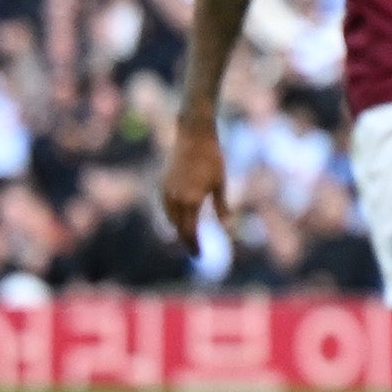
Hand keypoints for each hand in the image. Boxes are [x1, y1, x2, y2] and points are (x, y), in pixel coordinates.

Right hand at [161, 115, 225, 247]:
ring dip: (179, 229)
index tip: (200, 256)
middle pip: (178, 229)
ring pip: (170, 219)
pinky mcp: (162, 184)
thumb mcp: (220, 184)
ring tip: (190, 237)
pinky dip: (173, 217)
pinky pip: (166, 208)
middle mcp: (175, 199)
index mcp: (190, 200)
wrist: (193, 135)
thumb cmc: (212, 158)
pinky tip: (181, 218)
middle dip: (187, 241)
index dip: (194, 246)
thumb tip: (229, 230)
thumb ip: (222, 208)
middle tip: (196, 252)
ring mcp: (166, 191)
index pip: (189, 232)